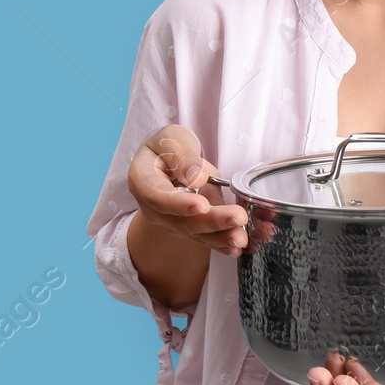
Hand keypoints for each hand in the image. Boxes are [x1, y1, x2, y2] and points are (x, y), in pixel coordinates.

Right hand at [126, 125, 249, 258]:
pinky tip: (238, 247)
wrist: (172, 161)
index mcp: (143, 180)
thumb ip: (181, 156)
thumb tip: (196, 178)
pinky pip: (205, 238)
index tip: (202, 204)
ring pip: (196, 232)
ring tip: (241, 237)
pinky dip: (222, 243)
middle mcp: (154, 207)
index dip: (179, 203)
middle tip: (237, 218)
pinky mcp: (191, 227)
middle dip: (211, 221)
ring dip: (220, 237)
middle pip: (181, 220)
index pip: (157, 196)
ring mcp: (172, 221)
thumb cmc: (169, 146)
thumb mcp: (172, 138)